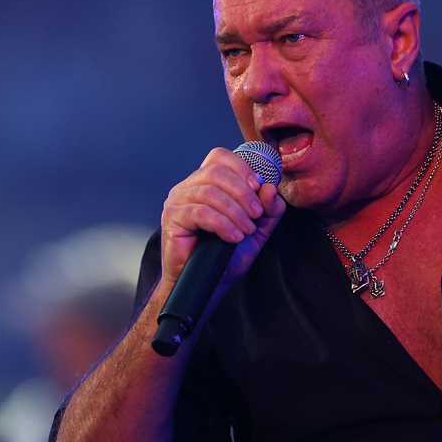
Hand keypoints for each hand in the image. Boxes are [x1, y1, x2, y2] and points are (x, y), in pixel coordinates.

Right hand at [159, 147, 286, 290]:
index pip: (220, 157)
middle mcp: (188, 187)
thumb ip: (268, 208)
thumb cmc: (227, 255)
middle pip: (216, 171)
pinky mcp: (172, 219)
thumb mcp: (257, 229)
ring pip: (209, 192)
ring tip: (245, 230)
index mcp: (205, 182)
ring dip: (235, 212)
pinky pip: (201, 213)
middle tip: (256, 214)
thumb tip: (269, 187)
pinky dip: (223, 224)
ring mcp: (177, 201)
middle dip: (243, 193)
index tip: (258, 187)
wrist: (208, 284)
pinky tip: (233, 237)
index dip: (242, 168)